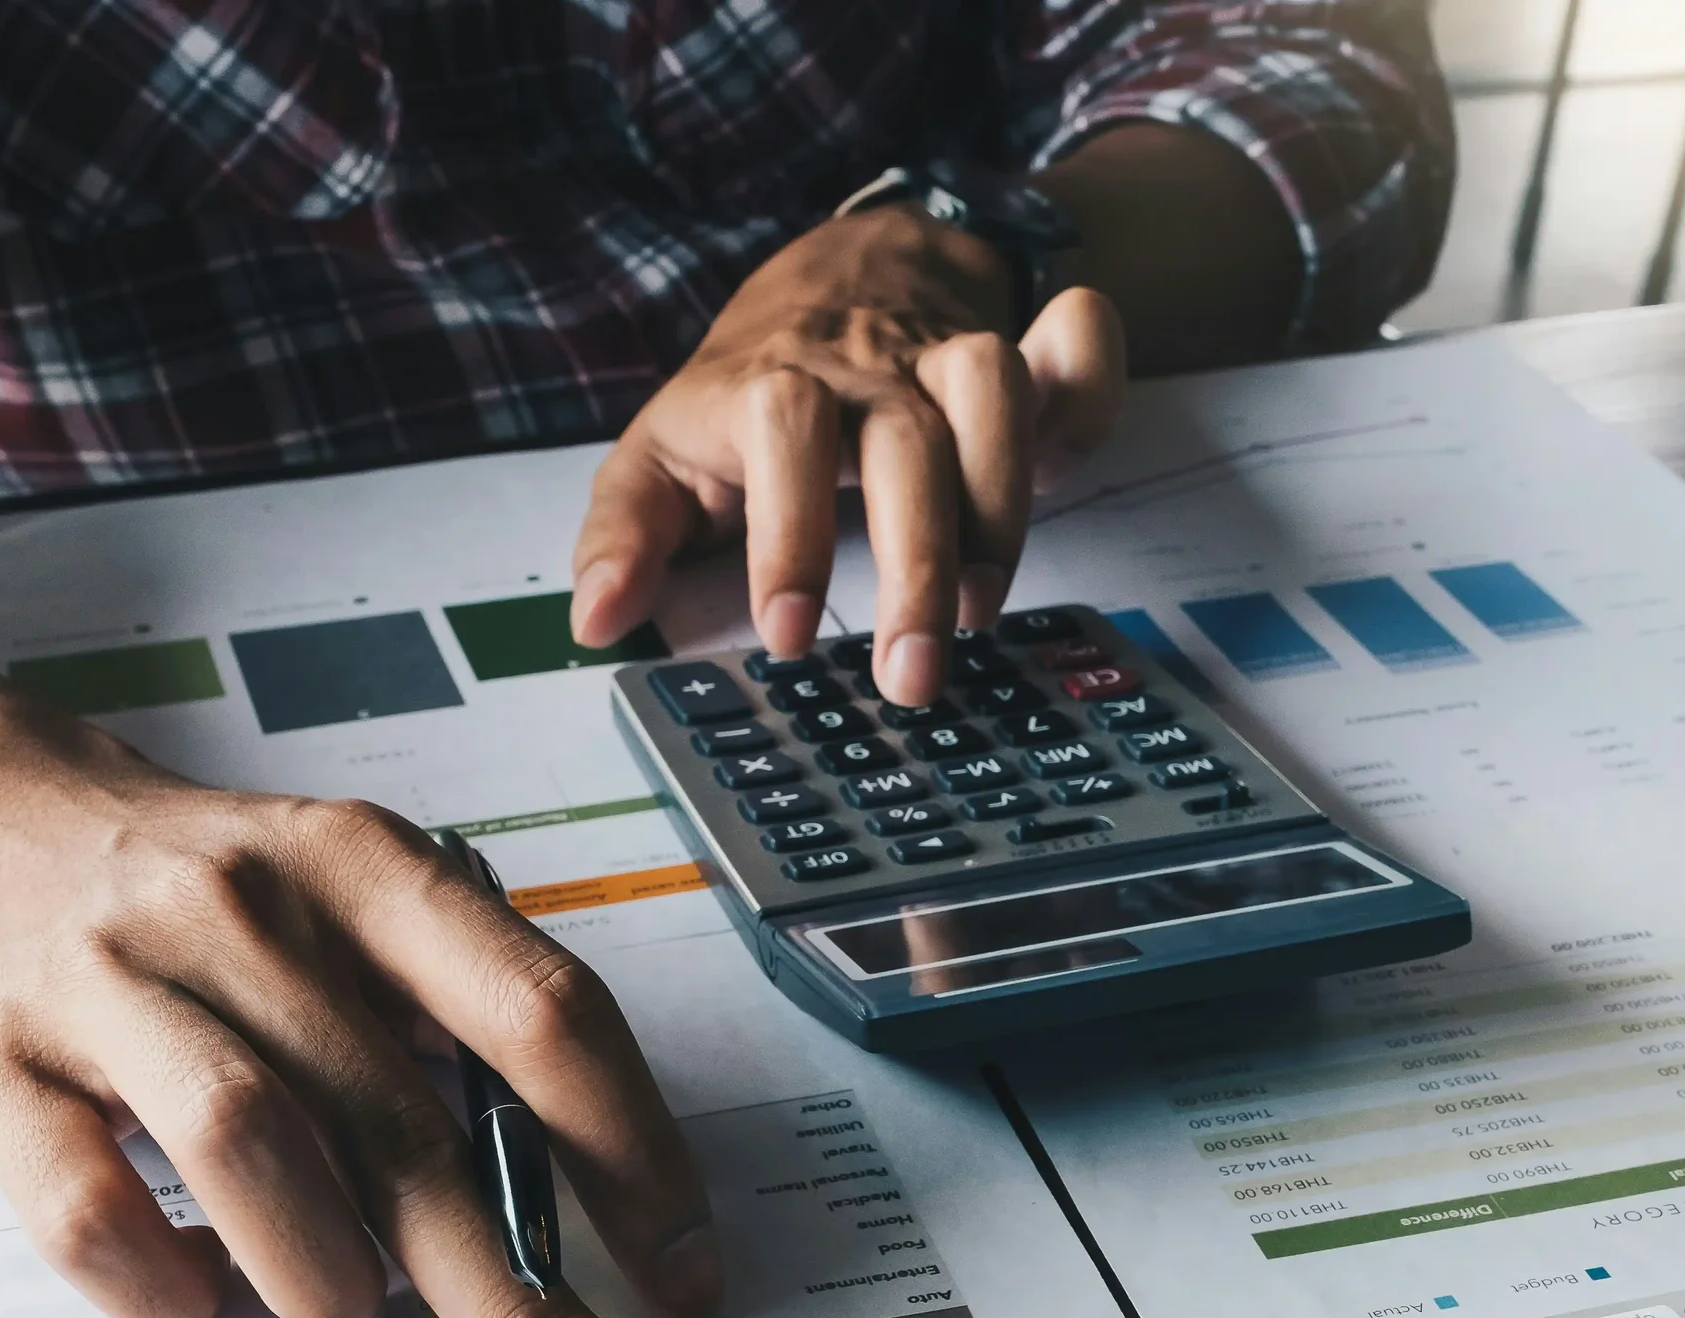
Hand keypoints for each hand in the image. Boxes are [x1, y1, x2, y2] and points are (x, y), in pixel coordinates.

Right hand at [0, 703, 719, 1317]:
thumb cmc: (203, 884)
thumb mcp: (350, 892)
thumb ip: (453, 1013)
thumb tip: (576, 1194)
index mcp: (367, 868)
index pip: (540, 1011)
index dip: (630, 1154)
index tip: (680, 1271)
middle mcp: (247, 910)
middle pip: (413, 1123)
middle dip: (519, 1297)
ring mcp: (110, 979)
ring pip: (253, 1147)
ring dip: (325, 1270)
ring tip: (345, 1307)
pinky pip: (87, 1206)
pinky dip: (160, 1284)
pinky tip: (197, 1296)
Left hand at [569, 203, 1124, 706]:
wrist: (839, 273)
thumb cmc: (745, 398)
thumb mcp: (662, 455)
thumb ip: (626, 536)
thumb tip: (595, 622)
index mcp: (768, 387)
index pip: (782, 432)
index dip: (790, 531)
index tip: (786, 636)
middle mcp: (864, 366)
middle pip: (905, 440)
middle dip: (915, 565)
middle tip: (910, 677)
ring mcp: (946, 352)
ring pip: (992, 390)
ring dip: (1001, 505)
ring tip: (980, 610)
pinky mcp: (1017, 351)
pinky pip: (1073, 345)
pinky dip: (1088, 386)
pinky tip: (1069, 461)